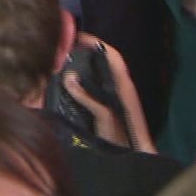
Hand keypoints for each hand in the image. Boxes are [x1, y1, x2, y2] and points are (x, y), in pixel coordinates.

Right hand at [66, 32, 156, 153]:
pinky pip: (92, 93)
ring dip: (81, 71)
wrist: (134, 159)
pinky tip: (66, 90)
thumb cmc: (125, 137)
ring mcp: (113, 100)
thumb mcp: (105, 115)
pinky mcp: (107, 111)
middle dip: (85, 54)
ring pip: (96, 78)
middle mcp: (119, 89)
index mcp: (123, 85)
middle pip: (102, 64)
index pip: (112, 55)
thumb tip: (69, 77)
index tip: (78, 37)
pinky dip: (80, 87)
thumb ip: (88, 96)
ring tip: (60, 67)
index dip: (97, 43)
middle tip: (63, 51)